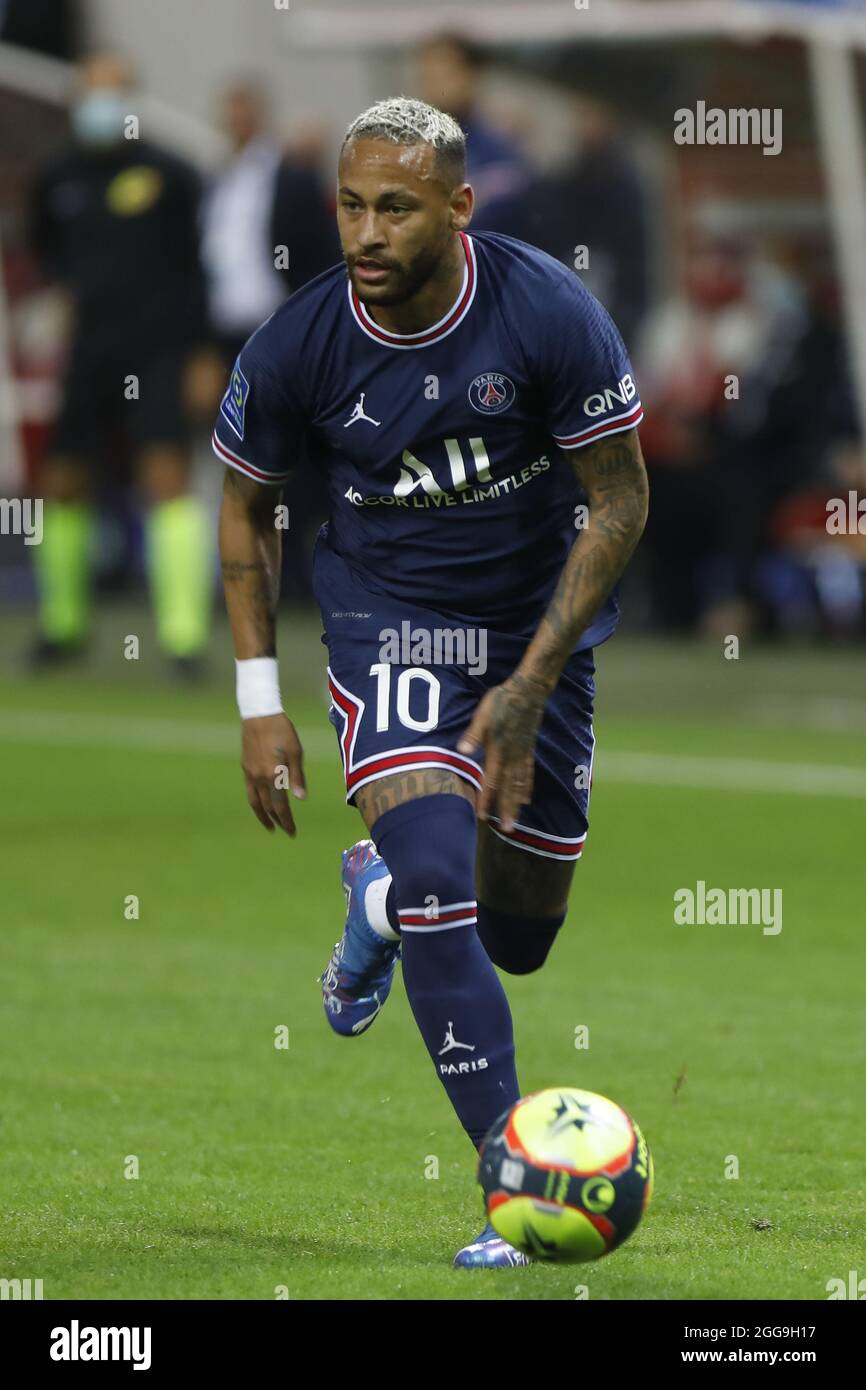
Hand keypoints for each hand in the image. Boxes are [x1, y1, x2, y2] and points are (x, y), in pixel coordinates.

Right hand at [241, 713, 305, 836]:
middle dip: (277, 820)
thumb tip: (301, 799)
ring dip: (262, 816)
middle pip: (267, 807)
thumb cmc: (282, 731)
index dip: (286, 821)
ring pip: (255, 802)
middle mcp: (259, 778)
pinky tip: (261, 803)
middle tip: (285, 830)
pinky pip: (249, 791)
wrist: (259, 714)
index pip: (280, 806)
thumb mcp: (296, 752)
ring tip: (270, 826)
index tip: (292, 832)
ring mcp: (250, 773)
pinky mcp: (246, 767)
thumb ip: (297, 777)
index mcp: (273, 775)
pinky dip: (255, 802)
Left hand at [457, 672, 548, 831]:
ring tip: (516, 821)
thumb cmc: (502, 701)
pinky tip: (526, 798)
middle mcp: (512, 757)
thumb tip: (462, 751)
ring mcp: (522, 754)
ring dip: (516, 804)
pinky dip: (527, 788)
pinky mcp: (528, 750)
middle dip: (506, 810)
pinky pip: (528, 774)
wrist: (529, 690)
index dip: (486, 799)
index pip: (491, 780)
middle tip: (507, 830)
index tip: (482, 816)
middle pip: (509, 788)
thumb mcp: (483, 715)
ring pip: (520, 785)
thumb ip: (474, 735)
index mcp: (499, 750)